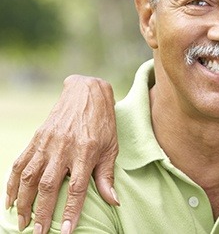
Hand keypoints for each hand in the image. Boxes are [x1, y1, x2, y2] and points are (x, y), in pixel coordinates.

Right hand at [5, 75, 119, 233]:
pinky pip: (20, 163)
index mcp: (86, 151)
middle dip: (41, 212)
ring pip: (29, 177)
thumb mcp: (112, 147)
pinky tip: (10, 200)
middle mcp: (64, 148)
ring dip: (23, 202)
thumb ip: (107, 175)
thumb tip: (113, 201)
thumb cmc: (103, 123)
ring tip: (22, 222)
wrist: (86, 93)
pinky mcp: (36, 138)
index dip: (70, 211)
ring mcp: (47, 143)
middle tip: (38, 233)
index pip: (77, 187)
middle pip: (48, 186)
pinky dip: (12, 183)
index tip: (65, 231)